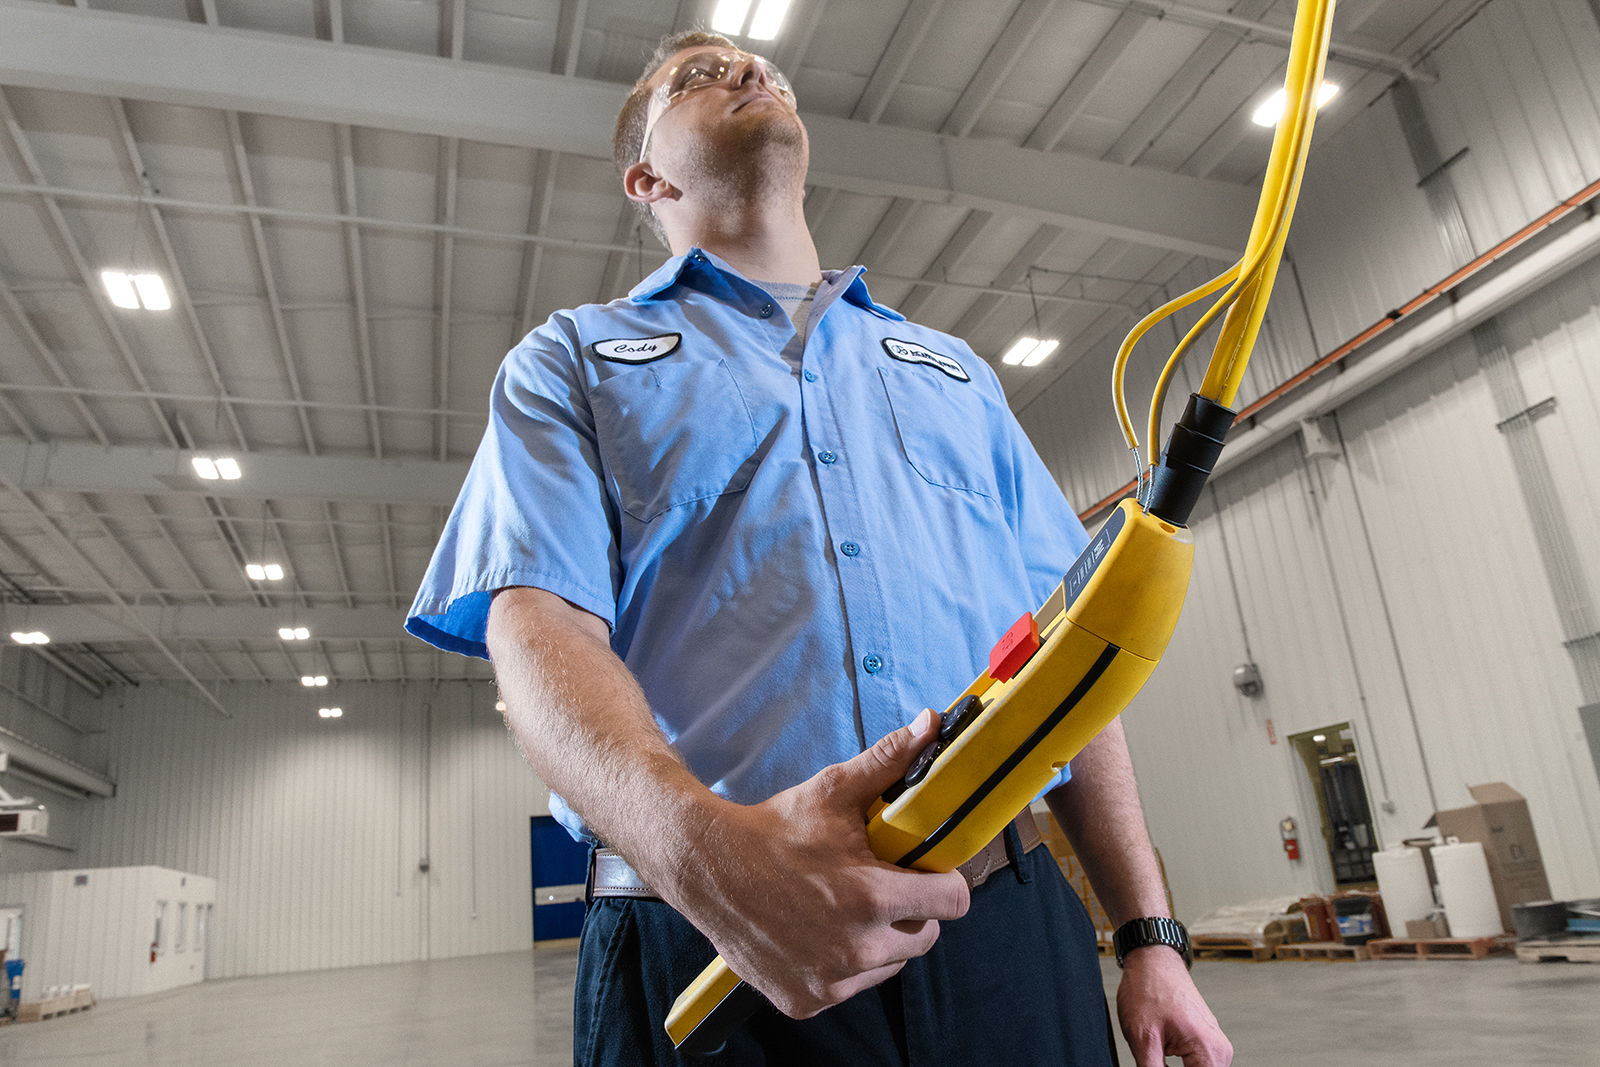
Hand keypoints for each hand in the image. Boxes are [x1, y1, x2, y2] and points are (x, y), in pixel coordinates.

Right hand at [664, 709, 970, 1018]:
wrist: (707, 868)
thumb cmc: (773, 830)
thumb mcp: (832, 793)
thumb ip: (888, 763)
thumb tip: (930, 723)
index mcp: (873, 899)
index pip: (954, 902)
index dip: (944, 881)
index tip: (924, 870)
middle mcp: (858, 949)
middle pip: (927, 936)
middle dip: (912, 909)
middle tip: (880, 883)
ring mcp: (832, 981)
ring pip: (891, 963)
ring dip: (880, 939)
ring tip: (846, 907)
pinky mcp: (807, 1000)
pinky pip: (852, 985)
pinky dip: (844, 965)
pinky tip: (819, 932)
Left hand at [1117, 946, 1232, 1065]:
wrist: (1152, 960)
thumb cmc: (1149, 989)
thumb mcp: (1143, 1039)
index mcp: (1210, 1051)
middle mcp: (1219, 1050)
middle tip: (1152, 1063)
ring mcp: (1213, 1044)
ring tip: (1154, 1057)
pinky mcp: (1204, 1040)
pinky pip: (1197, 1065)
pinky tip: (1160, 1062)